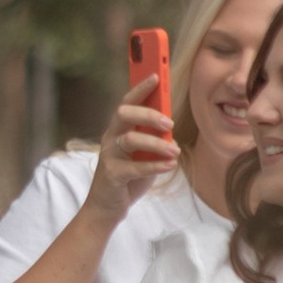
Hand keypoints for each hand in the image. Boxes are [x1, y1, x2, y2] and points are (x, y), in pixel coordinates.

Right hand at [93, 82, 180, 215]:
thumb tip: (169, 127)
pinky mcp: (111, 174)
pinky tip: (169, 165)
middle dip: (148, 114)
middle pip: (125, 114)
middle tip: (168, 122)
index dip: (141, 88)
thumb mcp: (143, 153)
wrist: (107, 207)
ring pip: (130, 140)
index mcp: (119, 129)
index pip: (128, 102)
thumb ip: (153, 139)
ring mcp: (108, 155)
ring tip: (174, 151)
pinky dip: (154, 165)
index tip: (157, 75)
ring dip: (156, 143)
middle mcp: (110, 137)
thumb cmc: (128, 176)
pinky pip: (133, 167)